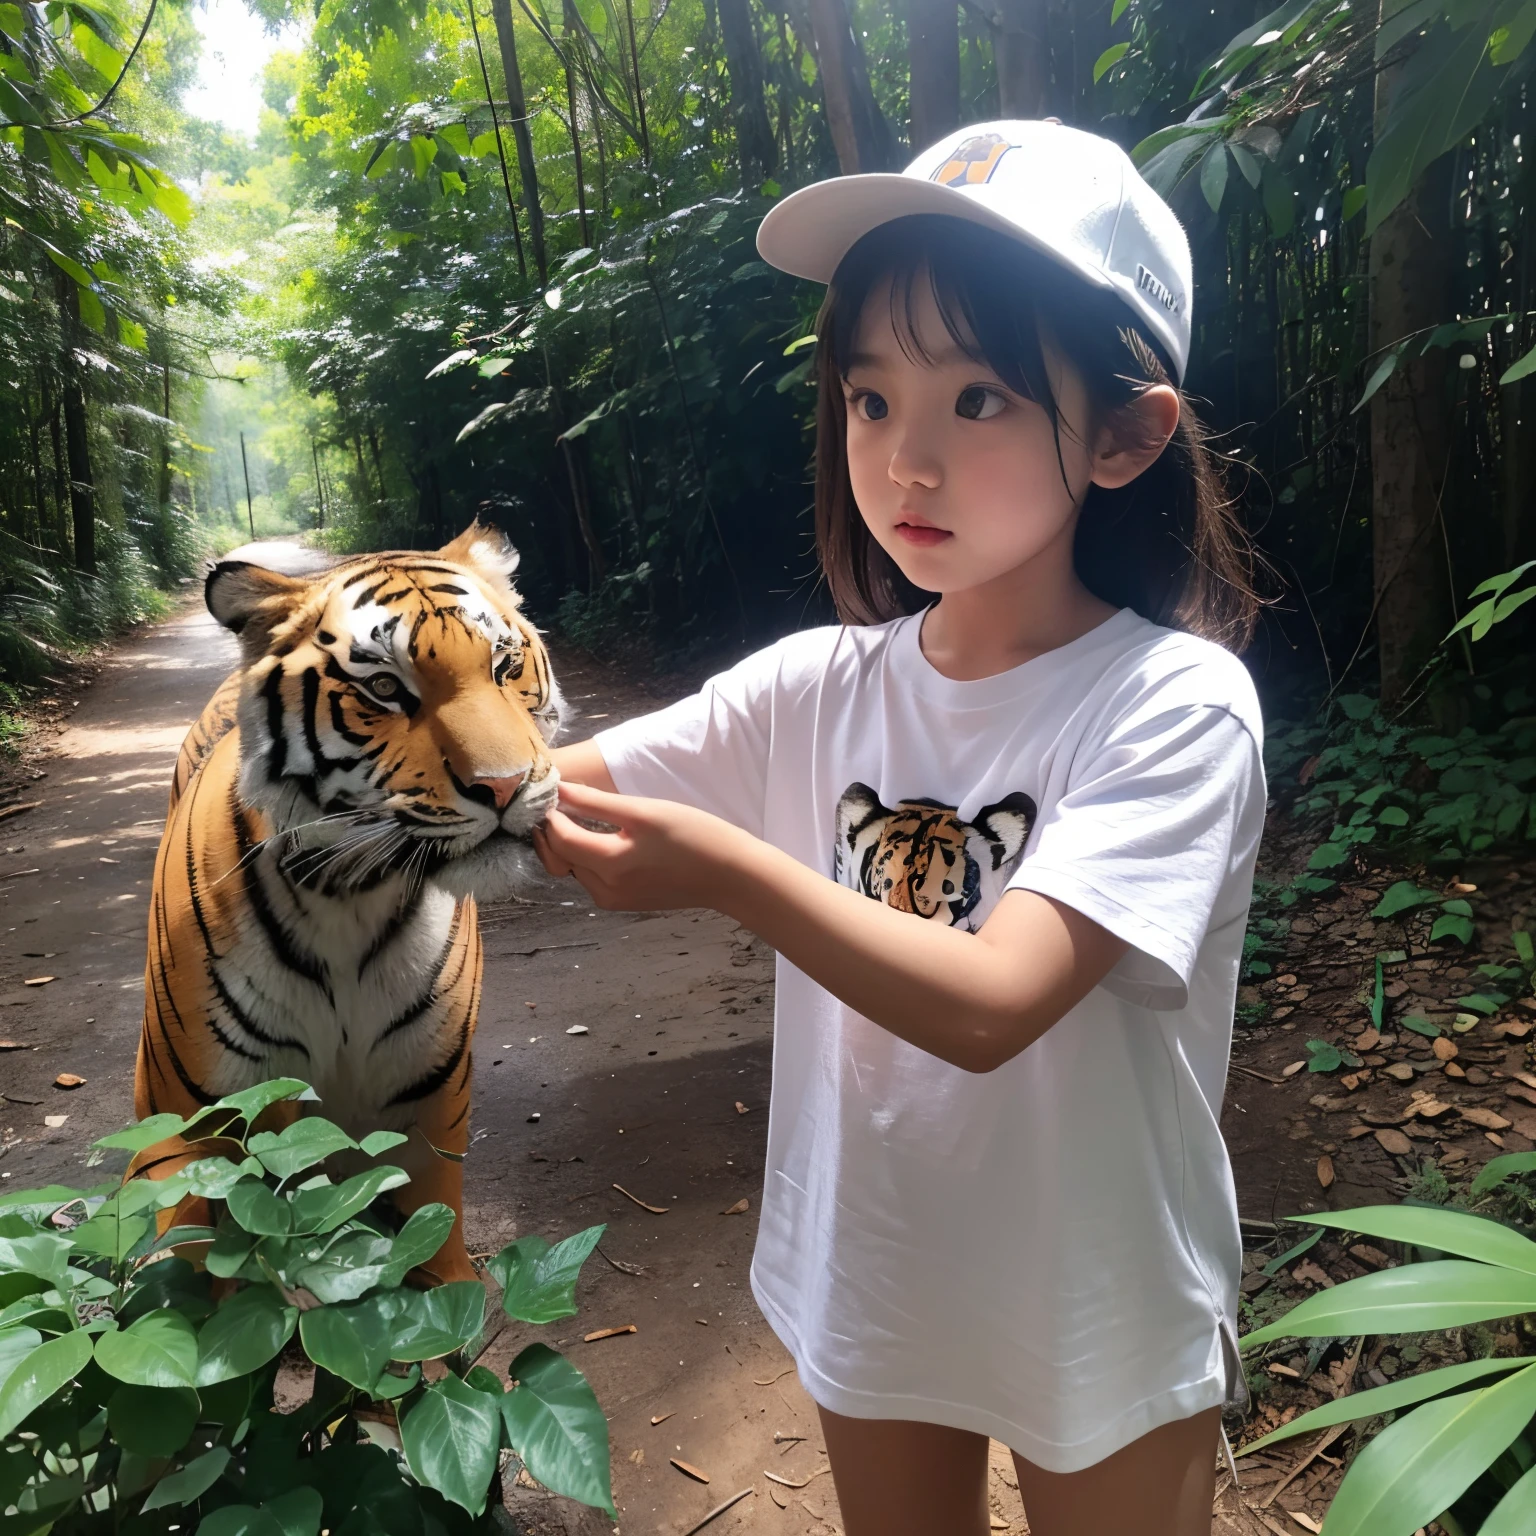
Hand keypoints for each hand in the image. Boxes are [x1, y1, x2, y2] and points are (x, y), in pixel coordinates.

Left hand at [532, 779, 746, 911]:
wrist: (731, 875)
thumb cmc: (694, 836)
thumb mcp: (644, 811)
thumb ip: (597, 803)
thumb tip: (560, 790)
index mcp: (609, 865)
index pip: (560, 839)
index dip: (550, 813)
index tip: (551, 791)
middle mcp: (605, 890)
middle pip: (562, 858)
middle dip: (554, 831)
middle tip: (558, 802)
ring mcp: (616, 901)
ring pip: (576, 870)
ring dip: (570, 845)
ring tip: (579, 816)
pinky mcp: (626, 903)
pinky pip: (594, 878)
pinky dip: (589, 858)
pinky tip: (601, 838)